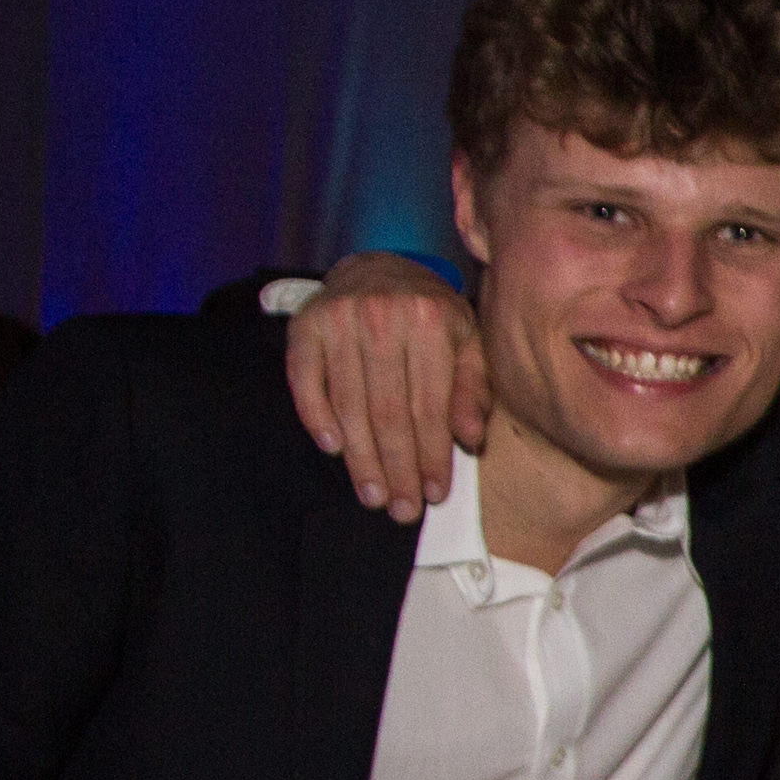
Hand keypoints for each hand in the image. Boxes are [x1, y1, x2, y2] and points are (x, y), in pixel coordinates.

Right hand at [287, 253, 484, 523]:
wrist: (379, 270)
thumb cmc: (432, 318)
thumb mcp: (468, 343)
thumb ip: (474, 389)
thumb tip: (470, 439)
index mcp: (430, 321)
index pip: (430, 406)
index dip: (431, 455)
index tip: (433, 494)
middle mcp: (383, 316)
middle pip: (388, 412)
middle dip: (397, 468)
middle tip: (401, 510)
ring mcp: (339, 319)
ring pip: (350, 404)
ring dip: (360, 458)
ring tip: (373, 495)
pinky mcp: (305, 326)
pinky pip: (306, 381)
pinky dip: (317, 417)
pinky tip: (333, 449)